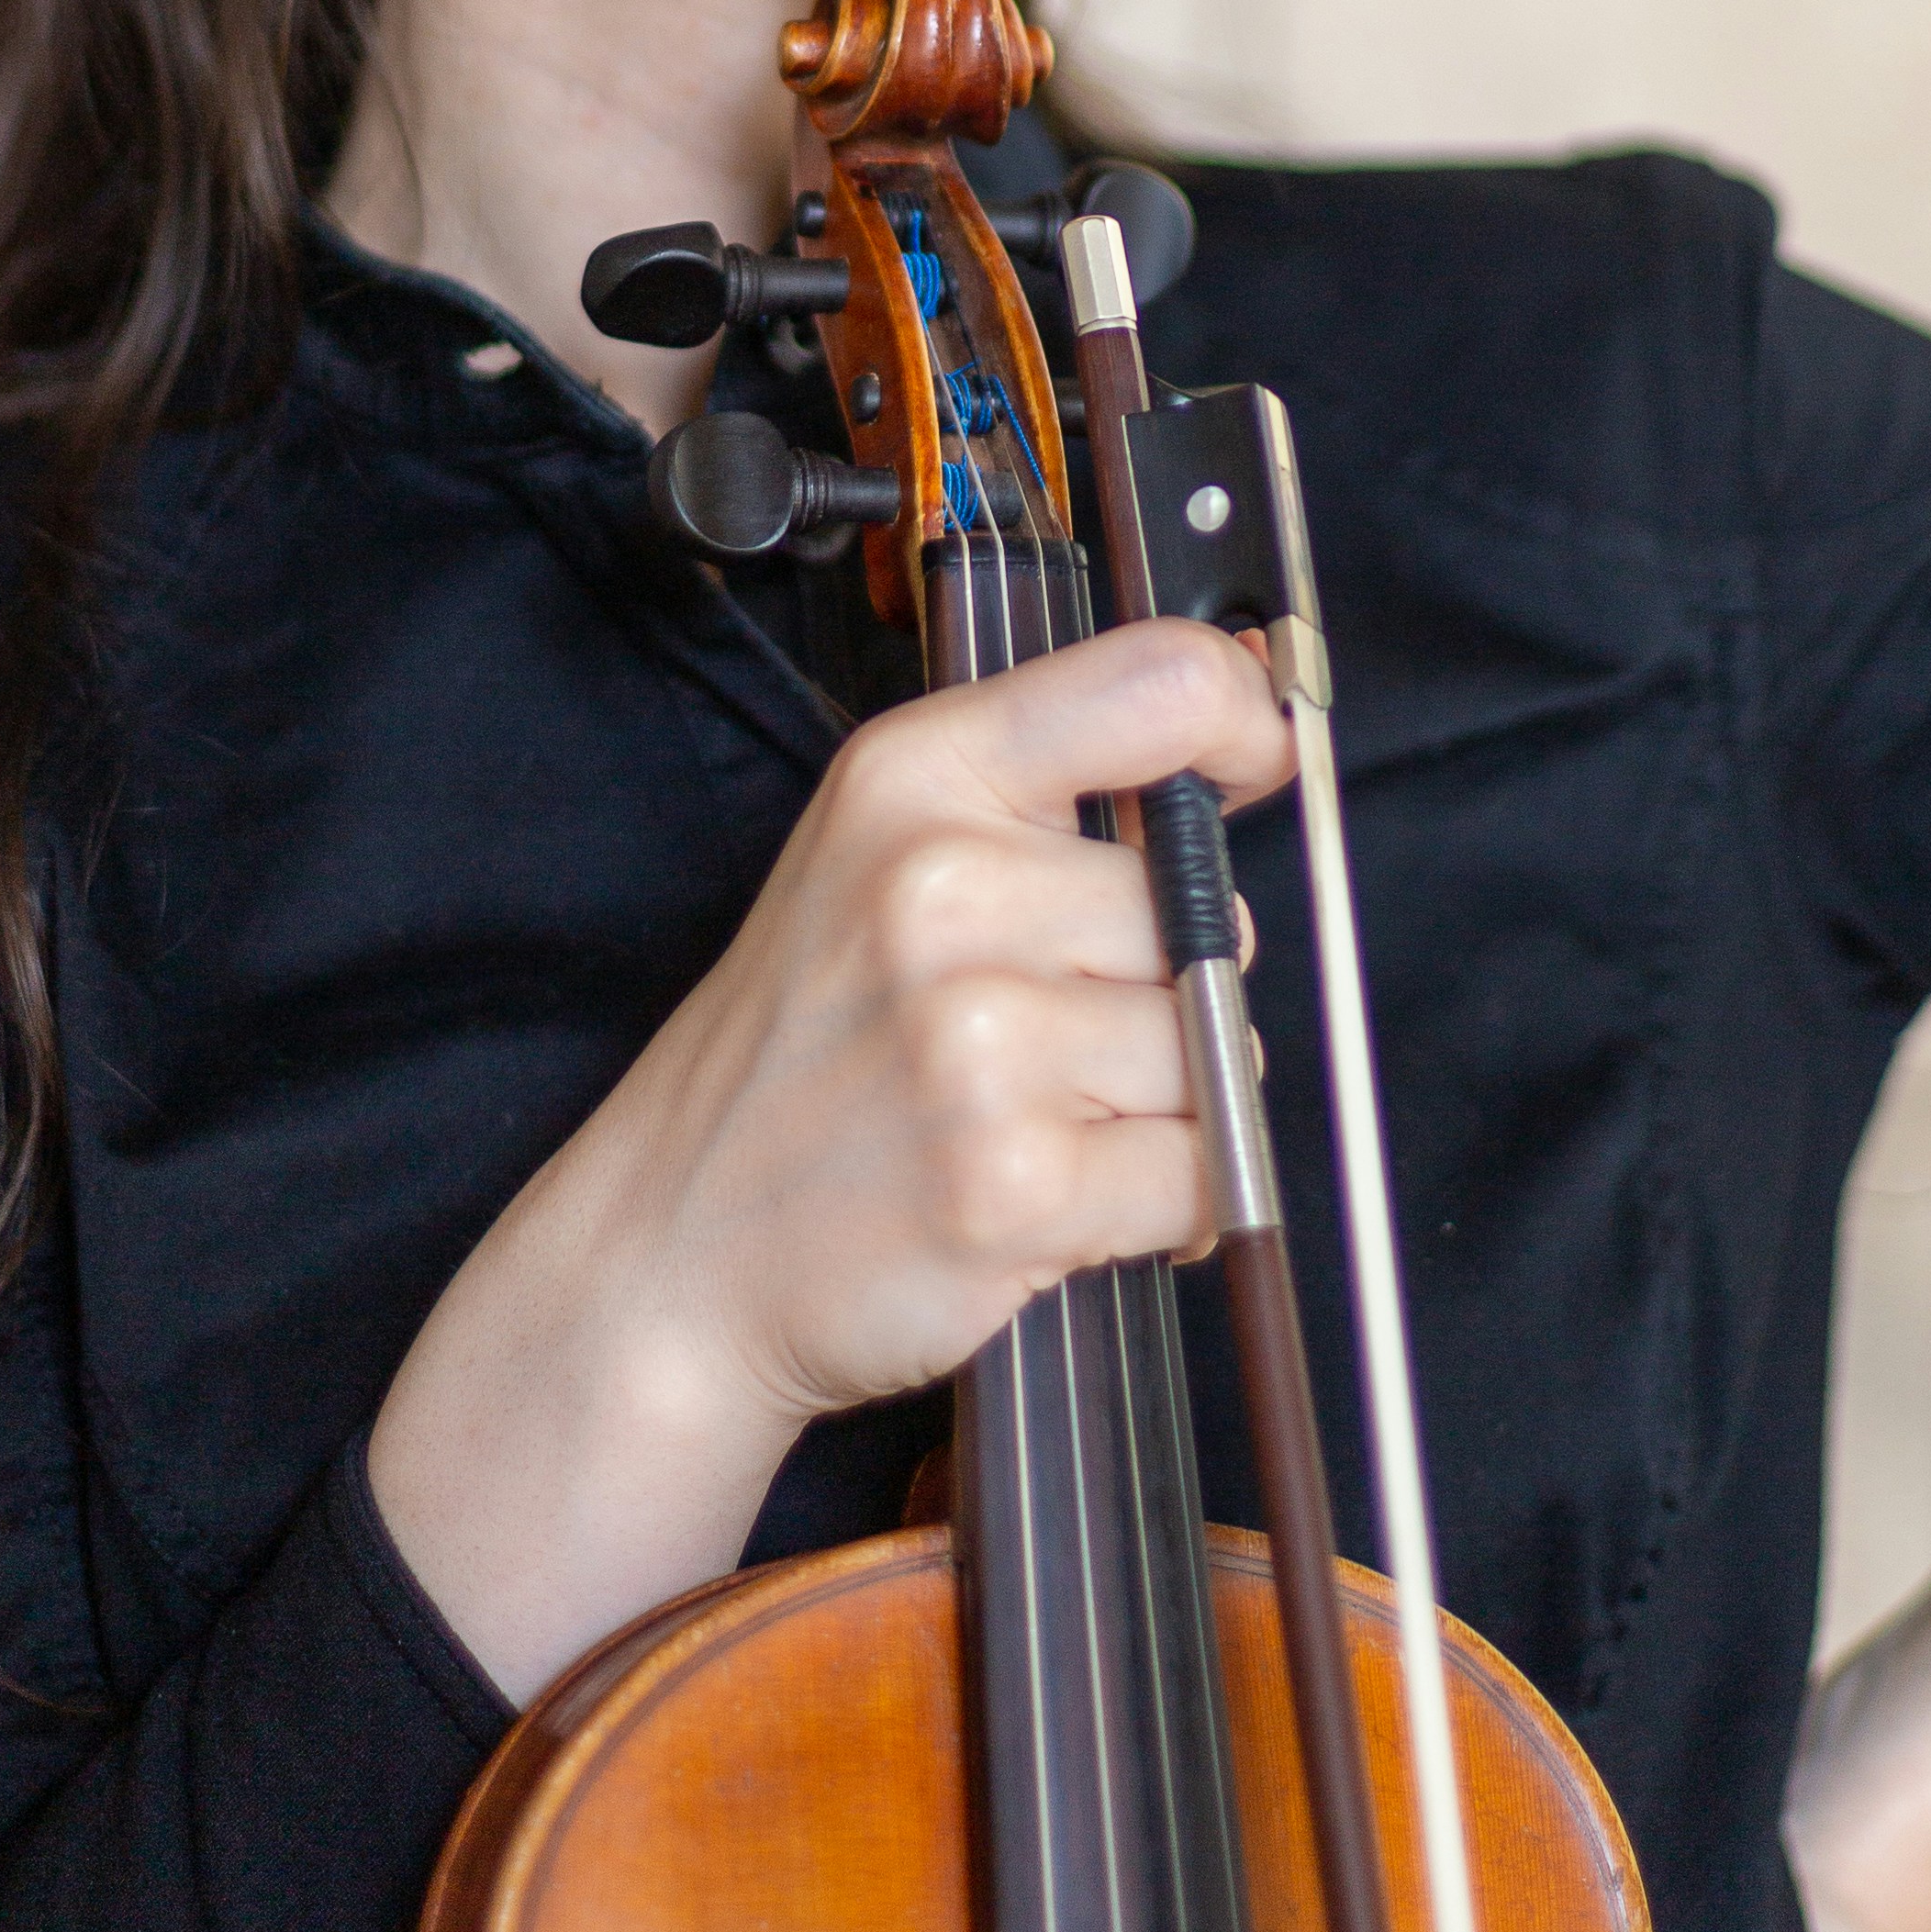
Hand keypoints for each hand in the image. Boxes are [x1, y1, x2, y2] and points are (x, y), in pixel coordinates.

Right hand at [369, 617, 1288, 1701]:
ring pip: (1211, 1050)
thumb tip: (1238, 732)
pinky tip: (1057, 1201)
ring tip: (1034, 1124)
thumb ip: (1039, 795)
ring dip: (1161, 1107)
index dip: (1246, 721)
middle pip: (1199, 913)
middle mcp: (939, 890)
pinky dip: (1161, 1206)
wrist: (673, 1248)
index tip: (1256, 767)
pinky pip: (1197, 1175)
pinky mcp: (1009, 1184)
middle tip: (1039, 1044)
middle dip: (1160, 991)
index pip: (1158, 683)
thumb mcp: (877, 856)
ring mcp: (973, 1042)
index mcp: (913, 777)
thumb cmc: (803, 1057)